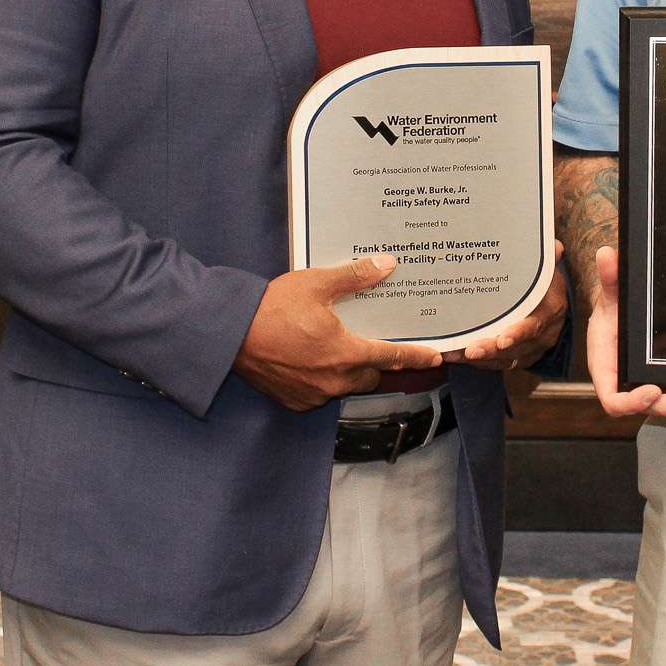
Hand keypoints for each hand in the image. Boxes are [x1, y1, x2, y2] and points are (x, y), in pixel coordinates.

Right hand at [233, 256, 442, 410]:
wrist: (231, 334)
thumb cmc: (272, 308)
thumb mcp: (316, 284)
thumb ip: (354, 277)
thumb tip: (386, 266)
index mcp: (346, 353)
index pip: (392, 358)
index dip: (415, 357)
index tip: (434, 358)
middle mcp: (334, 380)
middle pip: (370, 376)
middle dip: (374, 363)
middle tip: (368, 343)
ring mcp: (314, 394)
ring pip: (345, 385)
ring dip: (348, 371)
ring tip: (335, 348)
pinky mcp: (295, 400)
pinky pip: (320, 393)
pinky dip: (322, 379)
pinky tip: (310, 360)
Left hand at [449, 242, 568, 369]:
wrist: (556, 305)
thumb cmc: (545, 284)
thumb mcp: (547, 270)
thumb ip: (547, 260)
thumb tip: (555, 246)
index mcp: (550, 311)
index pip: (535, 325)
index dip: (519, 333)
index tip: (502, 339)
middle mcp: (543, 334)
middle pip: (517, 347)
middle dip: (492, 350)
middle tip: (469, 350)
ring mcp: (532, 348)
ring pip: (505, 359)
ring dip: (480, 358)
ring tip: (454, 354)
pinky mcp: (520, 357)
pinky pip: (499, 364)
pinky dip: (479, 362)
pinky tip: (457, 357)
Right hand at [586, 246, 665, 419]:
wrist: (623, 312)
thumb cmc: (611, 310)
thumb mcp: (610, 294)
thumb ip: (610, 278)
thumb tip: (606, 255)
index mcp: (608, 368)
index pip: (613, 399)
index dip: (631, 402)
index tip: (652, 390)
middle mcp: (628, 383)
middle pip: (649, 406)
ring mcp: (649, 384)